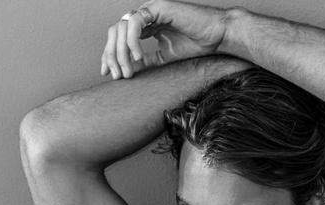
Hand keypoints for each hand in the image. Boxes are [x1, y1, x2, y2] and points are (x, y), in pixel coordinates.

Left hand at [101, 1, 227, 79]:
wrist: (215, 35)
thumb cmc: (196, 43)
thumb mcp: (165, 57)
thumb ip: (147, 61)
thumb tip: (130, 70)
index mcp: (145, 26)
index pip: (118, 37)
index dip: (110, 55)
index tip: (109, 74)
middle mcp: (144, 16)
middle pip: (114, 32)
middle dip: (111, 55)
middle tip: (116, 76)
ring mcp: (149, 10)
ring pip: (121, 27)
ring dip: (121, 52)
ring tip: (128, 71)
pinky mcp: (157, 8)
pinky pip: (135, 23)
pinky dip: (132, 42)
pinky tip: (138, 57)